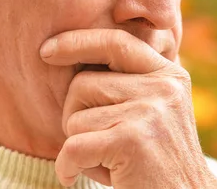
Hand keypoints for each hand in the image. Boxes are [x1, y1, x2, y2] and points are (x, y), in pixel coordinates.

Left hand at [40, 29, 216, 188]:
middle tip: (96, 144)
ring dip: (80, 146)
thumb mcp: (155, 112)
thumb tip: (76, 56)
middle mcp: (163, 87)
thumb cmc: (158, 162)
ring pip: (76, 118)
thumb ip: (130, 83)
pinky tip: (77, 177)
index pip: (117, 43)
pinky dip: (67, 167)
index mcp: (169, 74)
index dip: (78, 41)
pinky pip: (73, 146)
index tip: (47, 50)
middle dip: (75, 117)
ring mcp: (149, 111)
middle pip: (83, 84)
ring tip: (108, 162)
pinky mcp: (132, 140)